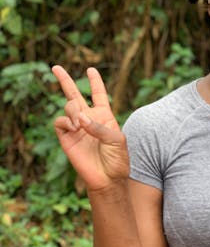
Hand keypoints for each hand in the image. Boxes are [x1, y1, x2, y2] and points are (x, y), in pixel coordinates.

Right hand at [52, 65, 129, 191]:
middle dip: (65, 80)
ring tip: (80, 124)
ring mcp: (77, 127)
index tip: (91, 69)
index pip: (99, 94)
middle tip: (56, 67)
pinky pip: (60, 122)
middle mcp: (89, 119)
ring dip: (74, 110)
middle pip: (75, 95)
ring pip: (68, 106)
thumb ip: (100, 126)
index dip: (95, 82)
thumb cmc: (117, 159)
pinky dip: (67, 121)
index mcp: (104, 116)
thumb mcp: (116, 139)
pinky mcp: (66, 137)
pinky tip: (75, 128)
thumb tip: (80, 120)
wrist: (108, 178)